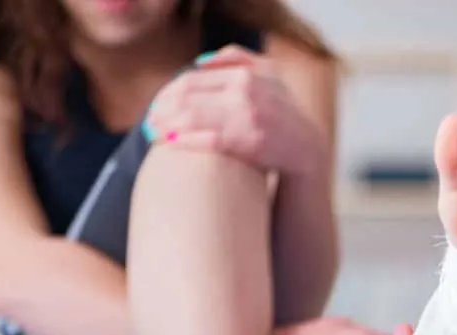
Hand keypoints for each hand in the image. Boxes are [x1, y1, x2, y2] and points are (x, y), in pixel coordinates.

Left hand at [146, 45, 324, 174]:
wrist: (308, 151)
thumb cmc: (282, 117)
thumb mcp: (270, 79)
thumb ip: (239, 61)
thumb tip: (201, 61)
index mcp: (248, 72)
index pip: (193, 78)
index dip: (168, 93)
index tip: (155, 106)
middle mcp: (248, 88)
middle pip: (189, 94)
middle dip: (163, 109)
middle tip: (148, 122)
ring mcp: (250, 115)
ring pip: (193, 115)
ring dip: (167, 124)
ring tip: (153, 134)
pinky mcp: (251, 141)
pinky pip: (207, 138)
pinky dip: (183, 140)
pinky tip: (169, 144)